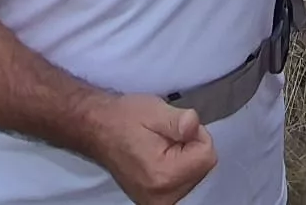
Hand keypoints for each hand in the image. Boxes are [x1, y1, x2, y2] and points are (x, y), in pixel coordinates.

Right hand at [89, 94, 217, 204]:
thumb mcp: (154, 110)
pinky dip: (178, 168)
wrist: (98, 129)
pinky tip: (160, 159)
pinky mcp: (156, 202)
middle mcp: (163, 197)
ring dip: (185, 158)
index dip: (194, 134)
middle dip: (190, 147)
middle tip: (165, 137)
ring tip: (160, 147)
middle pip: (203, 168)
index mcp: (164, 175)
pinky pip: (184, 183)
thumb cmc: (125, 118)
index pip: (207, 155)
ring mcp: (158, 203)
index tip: (174, 129)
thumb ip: (179, 120)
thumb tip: (194, 126)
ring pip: (196, 175)